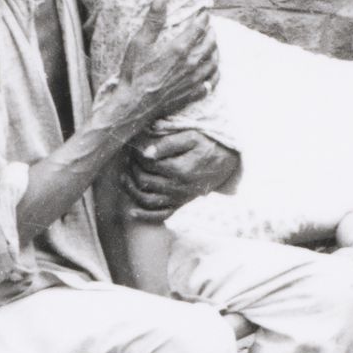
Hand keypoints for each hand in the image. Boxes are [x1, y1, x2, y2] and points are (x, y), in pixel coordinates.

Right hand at [101, 0, 216, 134]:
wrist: (134, 105)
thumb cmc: (134, 74)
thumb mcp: (139, 43)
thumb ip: (153, 21)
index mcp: (179, 49)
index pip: (199, 28)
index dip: (204, 19)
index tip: (205, 13)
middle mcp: (191, 64)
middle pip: (210, 44)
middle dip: (212, 33)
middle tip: (210, 27)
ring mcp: (194, 81)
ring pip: (214, 62)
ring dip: (216, 51)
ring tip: (213, 45)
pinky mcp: (193, 94)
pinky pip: (212, 82)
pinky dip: (215, 73)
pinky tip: (213, 70)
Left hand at [121, 129, 239, 215]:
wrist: (227, 162)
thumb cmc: (208, 146)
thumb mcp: (192, 137)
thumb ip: (168, 144)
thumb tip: (146, 152)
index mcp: (180, 169)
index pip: (148, 163)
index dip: (137, 154)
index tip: (134, 146)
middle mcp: (178, 187)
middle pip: (145, 180)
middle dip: (133, 168)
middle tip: (129, 157)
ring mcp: (179, 198)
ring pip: (147, 200)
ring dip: (132, 190)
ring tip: (124, 177)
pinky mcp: (181, 204)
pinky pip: (161, 215)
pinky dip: (145, 215)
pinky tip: (132, 211)